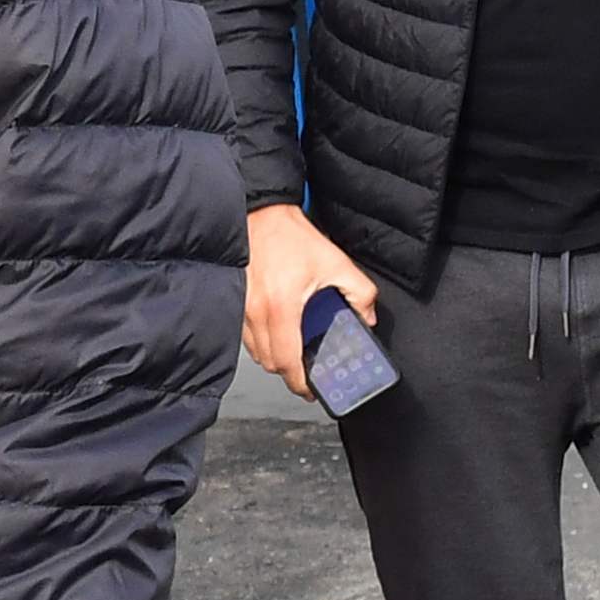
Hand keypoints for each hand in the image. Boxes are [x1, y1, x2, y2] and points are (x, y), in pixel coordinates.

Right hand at [240, 203, 374, 391]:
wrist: (260, 212)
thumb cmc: (290, 235)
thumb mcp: (336, 262)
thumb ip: (360, 293)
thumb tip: (366, 318)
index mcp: (282, 307)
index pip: (287, 362)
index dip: (300, 383)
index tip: (311, 388)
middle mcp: (256, 311)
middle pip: (270, 363)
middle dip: (289, 371)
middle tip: (307, 369)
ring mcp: (241, 308)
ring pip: (256, 352)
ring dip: (274, 356)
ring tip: (294, 349)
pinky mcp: (234, 301)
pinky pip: (246, 336)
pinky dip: (261, 340)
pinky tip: (277, 329)